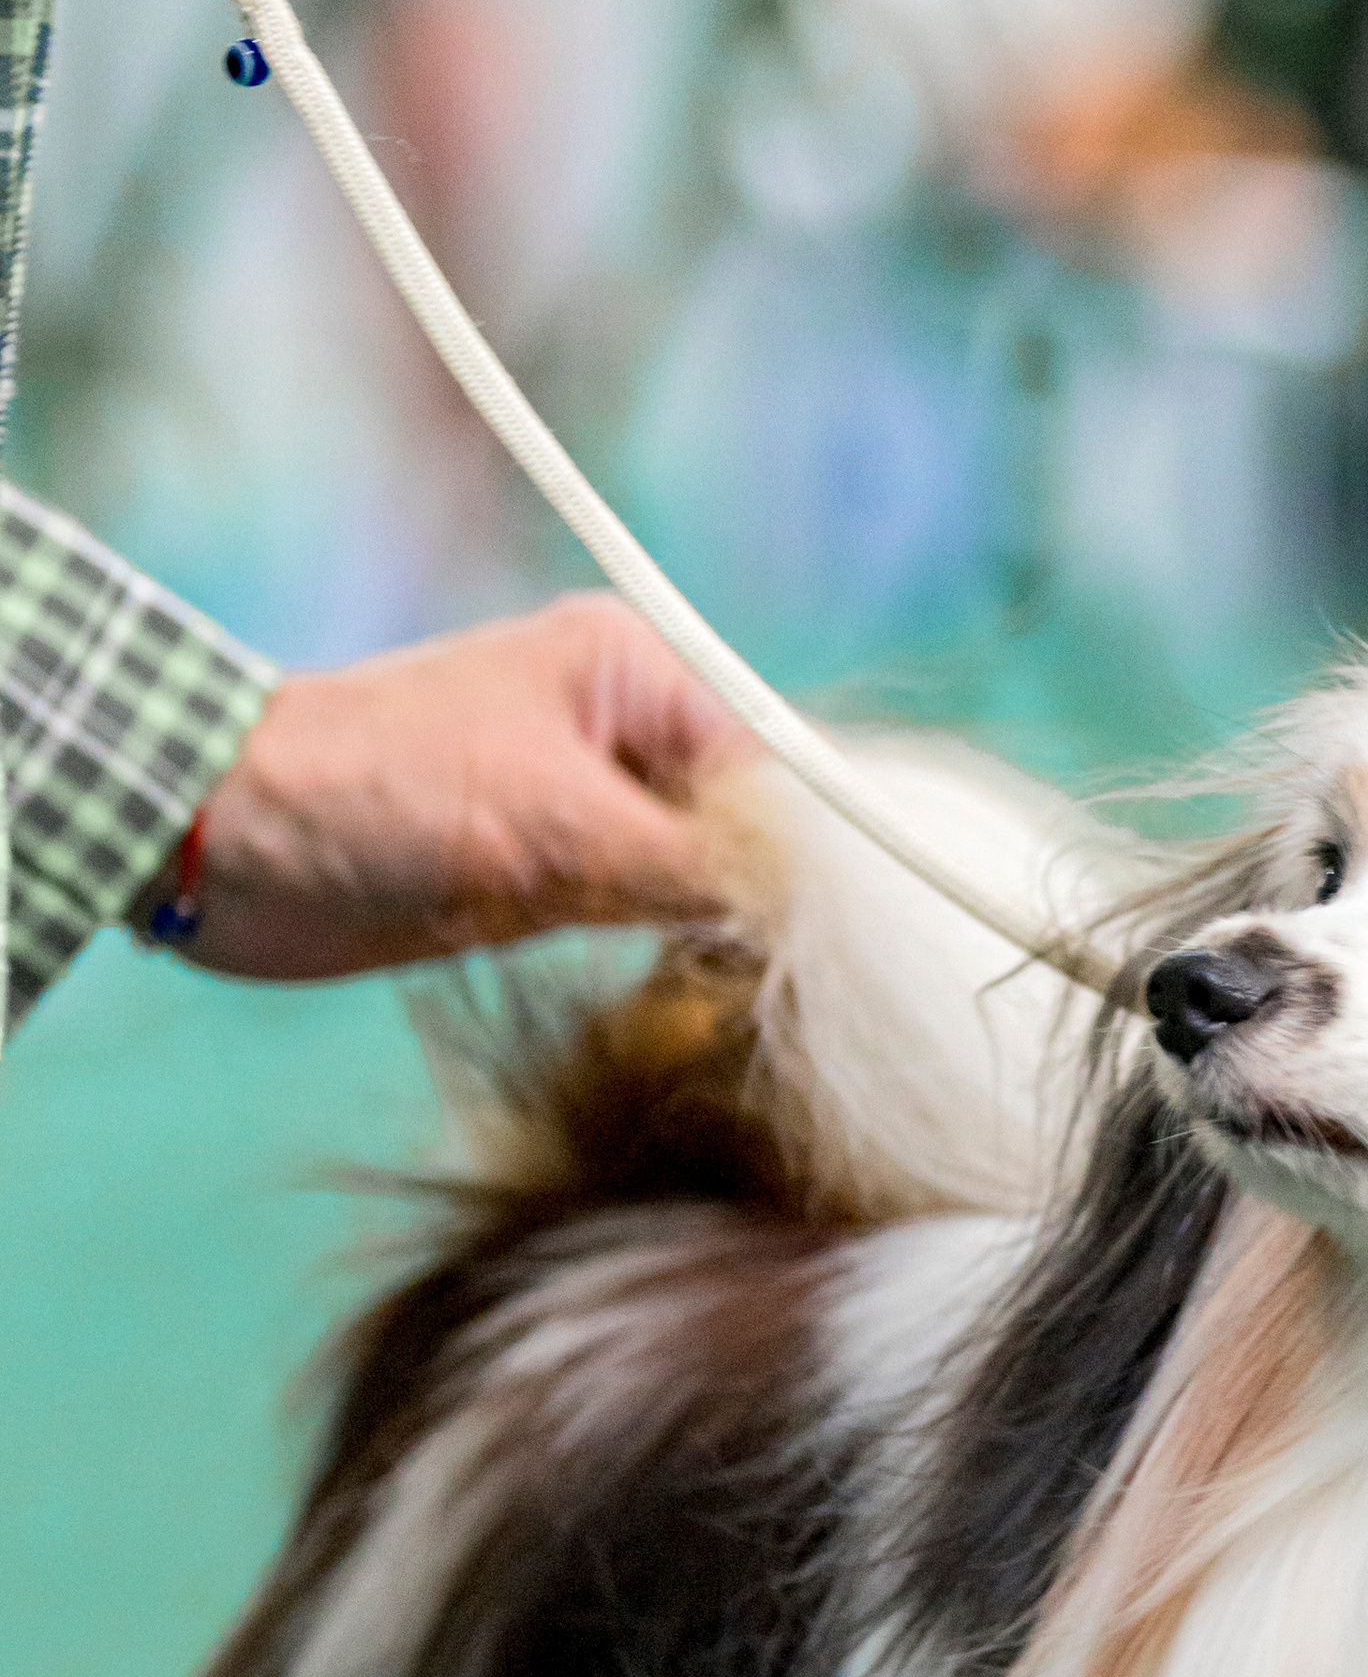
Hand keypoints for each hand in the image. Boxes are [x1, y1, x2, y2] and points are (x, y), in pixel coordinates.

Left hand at [148, 595, 753, 980]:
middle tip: (787, 983)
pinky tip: (693, 1005)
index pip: (771, 768)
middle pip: (745, 826)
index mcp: (632, 671)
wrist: (227, 843)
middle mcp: (620, 732)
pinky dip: (673, 965)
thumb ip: (697, 870)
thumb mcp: (561, 827)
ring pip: (702, 883)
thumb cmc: (380, 791)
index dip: (807, 857)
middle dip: (766, 901)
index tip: (831, 941)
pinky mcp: (546, 881)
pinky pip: (647, 925)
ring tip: (744, 1001)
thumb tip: (813, 915)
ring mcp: (584, 810)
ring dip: (720, 941)